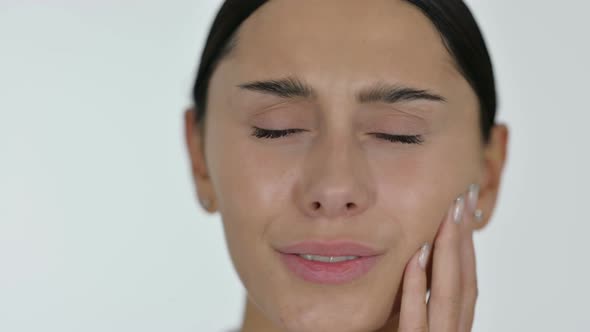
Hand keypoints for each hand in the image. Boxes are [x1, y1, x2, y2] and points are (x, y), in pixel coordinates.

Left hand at [399, 185, 479, 331]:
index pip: (465, 280)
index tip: (464, 206)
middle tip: (463, 196)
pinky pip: (416, 321)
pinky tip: (417, 255)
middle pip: (463, 282)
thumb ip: (409, 299)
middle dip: (463, 238)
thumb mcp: (400, 324)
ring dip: (448, 252)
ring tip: (447, 215)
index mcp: (452, 326)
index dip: (466, 243)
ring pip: (448, 296)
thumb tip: (413, 255)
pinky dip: (417, 287)